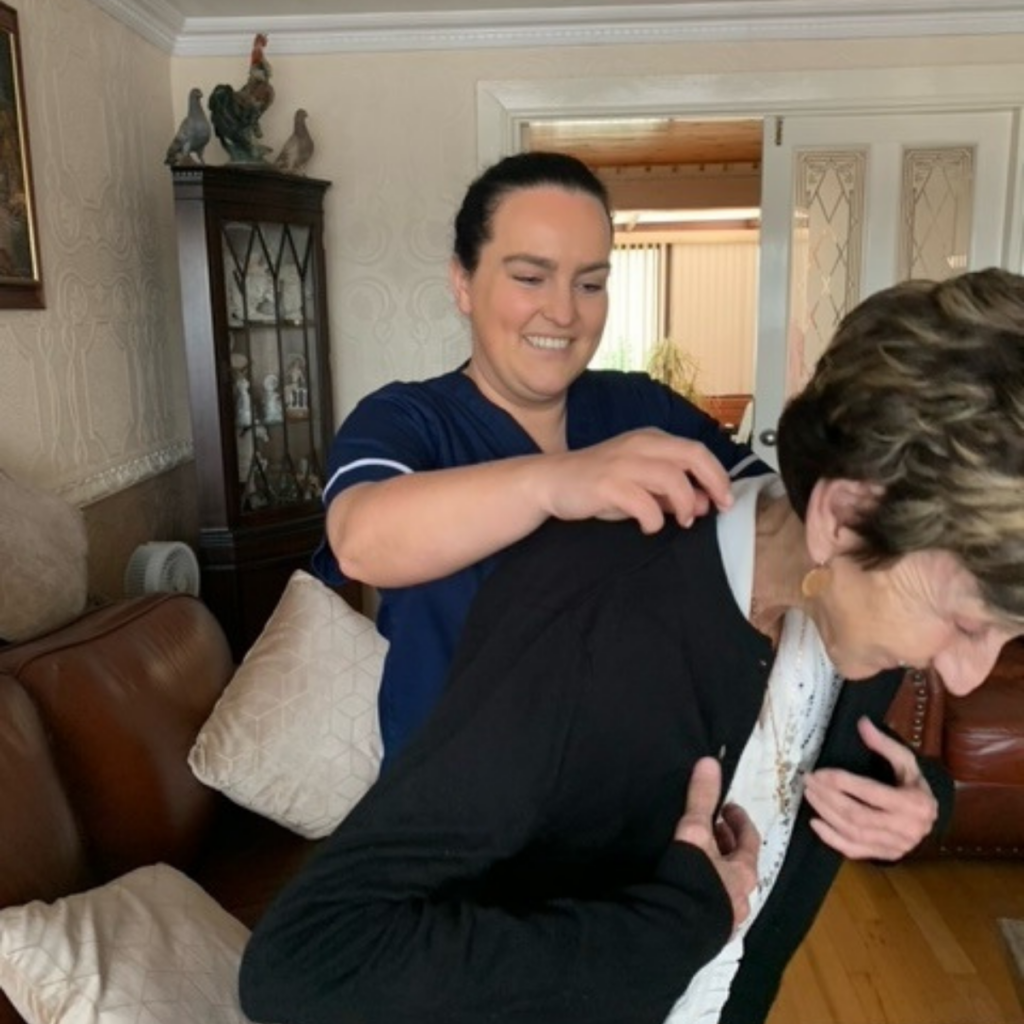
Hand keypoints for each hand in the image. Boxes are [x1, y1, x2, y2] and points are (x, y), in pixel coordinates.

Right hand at [542, 429, 732, 533]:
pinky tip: (650, 526)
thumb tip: (704, 502)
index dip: (717, 475)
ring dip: (684, 502)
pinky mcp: (606, 483)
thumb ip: (672, 493)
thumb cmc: (599, 484)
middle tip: (717, 509)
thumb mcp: (640, 486)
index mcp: (650, 440)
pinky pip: (642, 501)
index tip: (726, 500)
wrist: (551, 482)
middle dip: (713, 482)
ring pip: (671, 477)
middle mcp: (639, 445)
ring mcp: (622, 462)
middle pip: (691, 455)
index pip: (696, 450)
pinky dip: (653, 518)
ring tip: (682, 521)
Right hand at [674, 757, 759, 929]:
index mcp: (743, 872)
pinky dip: (702, 892)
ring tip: (696, 858)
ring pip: (725, 888)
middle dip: (726, 845)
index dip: (738, 821)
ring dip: (715, 871)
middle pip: (739, 866)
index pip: (749, 840)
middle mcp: (740, 897)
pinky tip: (686, 888)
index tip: (727, 808)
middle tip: (711, 829)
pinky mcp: (707, 934)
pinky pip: (710, 907)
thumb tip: (710, 762)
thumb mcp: (696, 832)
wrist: (677, 928)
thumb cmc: (694, 876)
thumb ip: (701, 799)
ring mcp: (725, 920)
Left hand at [802, 717, 937, 860]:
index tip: (819, 772)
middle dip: (828, 797)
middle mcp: (906, 828)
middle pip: (858, 815)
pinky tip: (815, 823)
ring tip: (809, 795)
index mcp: (913, 803)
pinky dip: (832, 839)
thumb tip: (862, 723)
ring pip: (854, 833)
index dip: (842, 782)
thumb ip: (885, 744)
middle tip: (808, 781)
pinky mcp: (886, 855)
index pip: (871, 793)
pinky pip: (855, 851)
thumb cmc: (915, 786)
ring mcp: (896, 846)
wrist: (931, 818)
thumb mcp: (907, 762)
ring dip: (826, 814)